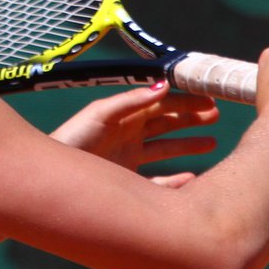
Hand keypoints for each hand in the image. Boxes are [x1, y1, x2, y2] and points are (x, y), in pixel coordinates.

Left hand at [50, 83, 219, 186]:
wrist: (52, 178)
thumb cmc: (72, 140)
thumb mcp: (100, 115)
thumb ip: (132, 100)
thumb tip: (164, 85)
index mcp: (124, 116)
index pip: (160, 103)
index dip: (183, 100)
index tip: (207, 98)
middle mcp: (130, 135)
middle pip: (167, 123)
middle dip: (191, 119)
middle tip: (216, 115)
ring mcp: (131, 160)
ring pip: (167, 149)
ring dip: (189, 145)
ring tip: (212, 142)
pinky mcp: (129, 183)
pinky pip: (159, 182)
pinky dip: (177, 180)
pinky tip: (192, 177)